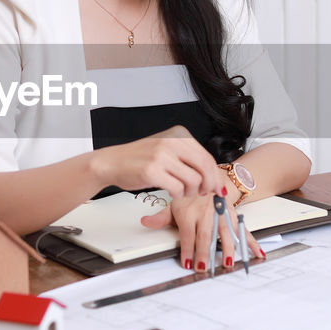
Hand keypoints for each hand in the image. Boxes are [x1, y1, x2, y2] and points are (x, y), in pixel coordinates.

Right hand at [91, 126, 224, 199]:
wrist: (112, 162)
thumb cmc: (139, 159)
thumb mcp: (167, 149)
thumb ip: (188, 158)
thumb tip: (212, 175)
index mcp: (179, 134)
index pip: (207, 157)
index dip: (215, 176)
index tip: (218, 187)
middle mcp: (172, 142)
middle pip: (204, 168)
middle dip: (208, 185)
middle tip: (203, 193)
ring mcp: (161, 156)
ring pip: (193, 180)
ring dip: (190, 192)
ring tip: (181, 192)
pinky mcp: (152, 171)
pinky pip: (177, 189)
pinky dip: (178, 195)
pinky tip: (171, 192)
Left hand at [141, 192, 265, 272]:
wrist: (209, 175)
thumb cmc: (190, 194)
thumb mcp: (173, 203)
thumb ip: (160, 217)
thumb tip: (145, 222)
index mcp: (190, 213)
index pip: (188, 234)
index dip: (187, 249)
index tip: (187, 262)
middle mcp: (206, 214)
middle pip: (206, 235)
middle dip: (205, 252)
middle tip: (204, 267)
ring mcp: (220, 215)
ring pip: (225, 233)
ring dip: (228, 248)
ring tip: (228, 262)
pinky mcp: (232, 217)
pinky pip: (242, 230)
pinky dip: (251, 242)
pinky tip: (257, 253)